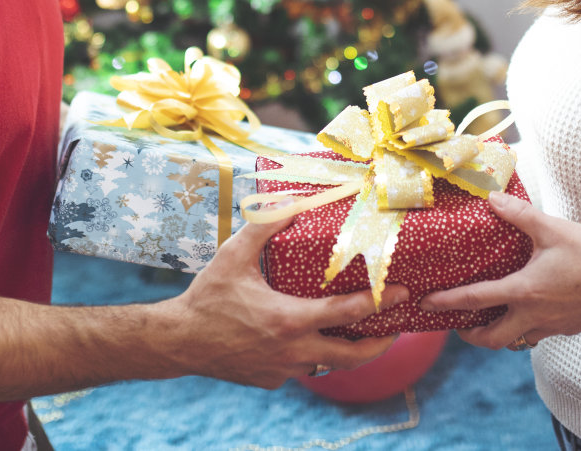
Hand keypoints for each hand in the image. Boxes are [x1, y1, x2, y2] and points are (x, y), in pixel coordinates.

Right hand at [161, 214, 409, 388]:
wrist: (179, 341)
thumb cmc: (208, 295)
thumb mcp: (234, 254)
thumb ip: (265, 225)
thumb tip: (292, 198)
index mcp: (289, 320)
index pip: (347, 312)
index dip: (379, 302)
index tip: (401, 292)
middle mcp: (293, 350)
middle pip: (352, 355)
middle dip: (380, 343)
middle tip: (397, 329)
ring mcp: (283, 370)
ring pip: (327, 364)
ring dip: (345, 349)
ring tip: (360, 333)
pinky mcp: (271, 381)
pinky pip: (300, 368)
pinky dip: (311, 355)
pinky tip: (310, 338)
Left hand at [418, 190, 580, 349]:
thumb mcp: (551, 229)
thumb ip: (518, 214)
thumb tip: (492, 198)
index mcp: (524, 291)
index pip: (476, 300)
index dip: (447, 303)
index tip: (427, 304)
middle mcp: (533, 315)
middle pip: (492, 339)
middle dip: (470, 336)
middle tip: (458, 325)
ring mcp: (550, 326)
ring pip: (515, 340)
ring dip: (498, 333)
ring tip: (490, 318)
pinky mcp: (566, 329)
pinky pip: (537, 336)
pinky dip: (524, 329)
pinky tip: (525, 312)